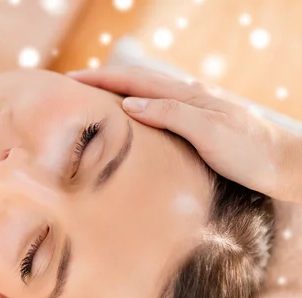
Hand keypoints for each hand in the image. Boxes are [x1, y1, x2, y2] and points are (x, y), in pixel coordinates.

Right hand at [68, 66, 300, 202]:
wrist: (283, 165)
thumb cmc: (250, 152)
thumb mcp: (211, 132)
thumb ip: (171, 115)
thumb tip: (129, 105)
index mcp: (185, 96)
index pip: (133, 81)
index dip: (100, 79)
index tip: (71, 80)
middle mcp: (186, 97)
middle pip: (136, 81)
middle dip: (103, 80)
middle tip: (73, 84)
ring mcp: (191, 108)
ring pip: (145, 92)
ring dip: (117, 89)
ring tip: (93, 95)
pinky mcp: (195, 122)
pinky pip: (155, 107)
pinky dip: (133, 104)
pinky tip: (130, 113)